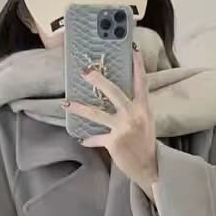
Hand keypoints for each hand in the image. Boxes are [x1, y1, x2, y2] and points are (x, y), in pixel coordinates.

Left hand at [65, 45, 158, 195]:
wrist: (149, 166)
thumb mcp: (145, 121)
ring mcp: (123, 128)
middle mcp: (133, 115)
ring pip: (97, 115)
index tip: (133, 50)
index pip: (141, 82)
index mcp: (143, 108)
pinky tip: (82, 139)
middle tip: (85, 71)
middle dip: (99, 81)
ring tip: (66, 103)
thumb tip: (120, 96)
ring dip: (80, 109)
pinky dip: (90, 140)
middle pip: (114, 92)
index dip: (137, 66)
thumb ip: (135, 108)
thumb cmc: (146, 142)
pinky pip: (97, 138)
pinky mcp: (114, 142)